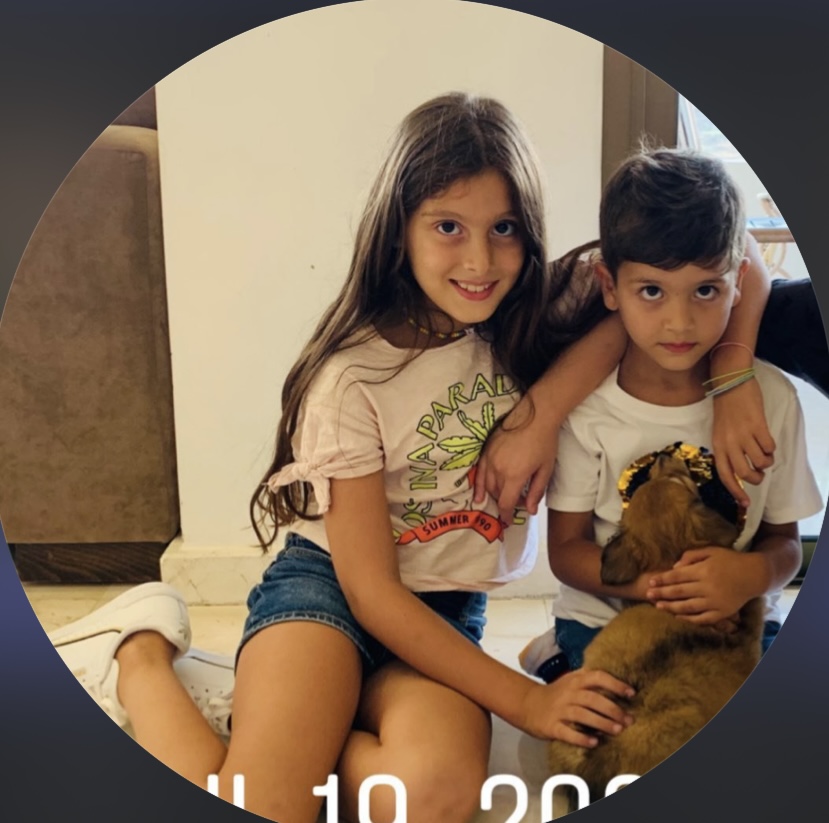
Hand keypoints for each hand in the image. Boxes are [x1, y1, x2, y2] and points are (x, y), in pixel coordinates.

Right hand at [474, 396, 559, 524]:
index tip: (508, 521)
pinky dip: (479, 484)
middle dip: (505, 502)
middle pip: (497, 494)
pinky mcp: (486, 450)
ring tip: (502, 496)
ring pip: (487, 485)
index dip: (506, 514)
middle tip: (518, 501)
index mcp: (514, 476)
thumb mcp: (545, 469)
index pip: (506, 503)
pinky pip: (479, 472)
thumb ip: (536, 491)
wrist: (535, 416)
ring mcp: (490, 459)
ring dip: (494, 494)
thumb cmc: (545, 442)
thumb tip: (529, 511)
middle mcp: (498, 469)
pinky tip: (479, 494)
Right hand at [520, 669, 634, 746]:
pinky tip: (594, 743)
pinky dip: (581, 738)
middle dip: (612, 709)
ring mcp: (559, 710)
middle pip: (592, 698)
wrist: (526, 703)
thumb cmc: (556, 694)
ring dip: (601, 723)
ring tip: (617, 731)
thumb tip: (620, 683)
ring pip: (582, 715)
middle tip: (628, 720)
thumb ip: (590, 679)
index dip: (615, 684)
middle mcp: (568, 693)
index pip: (597, 677)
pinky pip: (567, 733)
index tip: (631, 694)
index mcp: (575, 680)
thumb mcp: (571, 680)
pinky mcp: (551, 726)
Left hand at [645, 546, 763, 624]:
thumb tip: (674, 567)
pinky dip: (689, 619)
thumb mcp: (711, 551)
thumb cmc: (729, 560)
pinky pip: (702, 618)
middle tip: (647, 595)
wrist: (754, 574)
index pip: (677, 576)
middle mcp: (707, 587)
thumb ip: (690, 556)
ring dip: (671, 607)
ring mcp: (715, 602)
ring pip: (688, 607)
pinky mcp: (722, 612)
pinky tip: (677, 617)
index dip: (662, 579)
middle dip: (661, 593)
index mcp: (703, 571)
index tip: (650, 582)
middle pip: (679, 592)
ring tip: (658, 606)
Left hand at [711, 369, 774, 507]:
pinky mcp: (757, 425)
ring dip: (767, 462)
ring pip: (761, 461)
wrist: (729, 381)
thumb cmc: (725, 408)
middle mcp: (729, 442)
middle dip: (755, 478)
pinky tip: (767, 441)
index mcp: (717, 445)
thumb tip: (740, 468)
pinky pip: (769, 446)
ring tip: (765, 454)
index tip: (746, 503)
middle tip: (760, 473)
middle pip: (744, 473)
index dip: (735, 491)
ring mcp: (743, 434)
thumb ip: (727, 448)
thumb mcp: (720, 431)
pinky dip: (772, 448)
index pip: (725, 475)